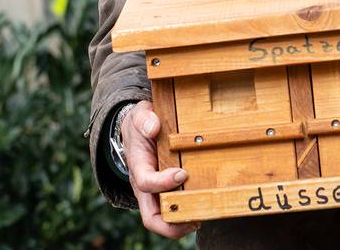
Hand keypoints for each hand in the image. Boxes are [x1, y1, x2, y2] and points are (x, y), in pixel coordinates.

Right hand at [122, 101, 198, 238]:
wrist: (139, 130)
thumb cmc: (141, 125)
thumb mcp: (140, 115)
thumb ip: (145, 119)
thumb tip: (154, 127)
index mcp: (138, 167)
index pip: (146, 182)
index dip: (163, 183)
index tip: (182, 173)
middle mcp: (144, 186)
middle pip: (151, 217)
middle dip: (172, 223)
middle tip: (194, 217)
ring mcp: (155, 192)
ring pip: (163, 220)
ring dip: (182, 222)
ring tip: (202, 214)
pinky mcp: (165, 192)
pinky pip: (173, 211)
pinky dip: (186, 213)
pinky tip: (202, 206)